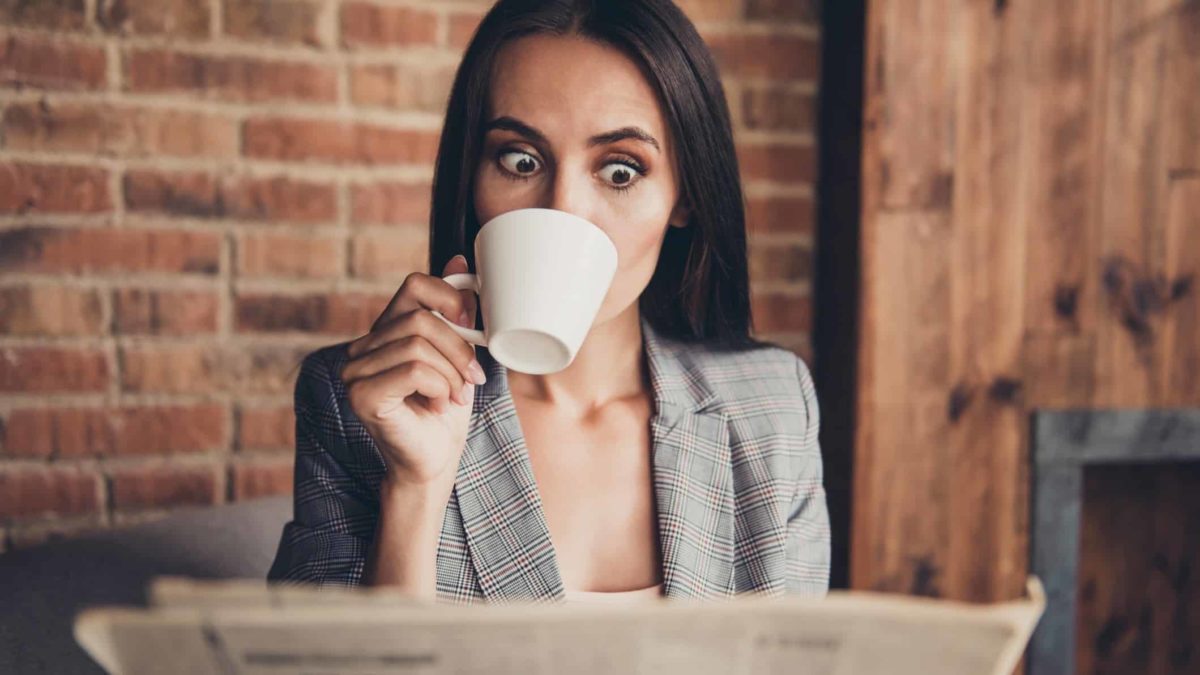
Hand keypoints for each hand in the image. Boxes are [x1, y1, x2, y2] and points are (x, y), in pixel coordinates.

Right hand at [339, 255, 482, 486]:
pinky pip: (413, 369)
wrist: (435, 462)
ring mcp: (356, 370)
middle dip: (458, 348)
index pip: (414, 285)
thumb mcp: (458, 354)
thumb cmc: (446, 411)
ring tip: (456, 395)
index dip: (450, 296)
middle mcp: (363, 347)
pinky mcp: (361, 394)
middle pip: (421, 318)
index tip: (472, 325)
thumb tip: (461, 259)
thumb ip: (454, 312)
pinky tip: (439, 405)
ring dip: (451, 373)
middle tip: (471, 378)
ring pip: (419, 344)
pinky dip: (439, 386)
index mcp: (385, 331)